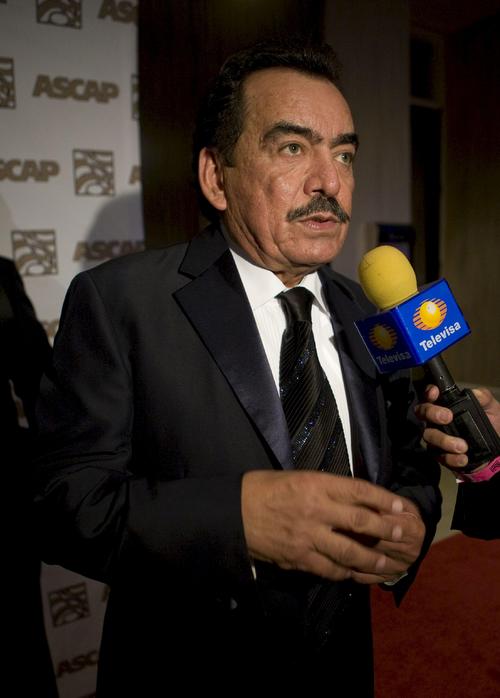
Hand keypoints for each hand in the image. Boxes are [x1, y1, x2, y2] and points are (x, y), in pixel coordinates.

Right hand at [241, 470, 422, 585]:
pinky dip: (347, 573)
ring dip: (373, 559)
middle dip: (386, 529)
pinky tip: (358, 575)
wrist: (235, 511)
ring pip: (349, 551)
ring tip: (389, 564)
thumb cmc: (266, 488)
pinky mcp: (299, 558)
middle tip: (403, 535)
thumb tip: (357, 499)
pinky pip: (329, 569)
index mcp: (316, 484)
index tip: (400, 506)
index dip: (383, 499)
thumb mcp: (299, 477)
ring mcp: (308, 536)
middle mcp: (316, 509)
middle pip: (361, 521)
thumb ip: (326, 488)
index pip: (359, 490)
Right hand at [416, 385, 499, 469]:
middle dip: (432, 413)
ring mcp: (436, 437)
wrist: (494, 451)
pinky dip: (451, 458)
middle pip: (422, 412)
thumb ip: (483, 397)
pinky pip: (439, 456)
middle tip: (447, 417)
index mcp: (446, 405)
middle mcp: (437, 420)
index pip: (431, 395)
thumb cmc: (490, 424)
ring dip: (444, 440)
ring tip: (462, 446)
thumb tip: (475, 394)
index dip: (428, 392)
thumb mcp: (490, 408)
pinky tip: (463, 458)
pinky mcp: (440, 455)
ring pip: (429, 435)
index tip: (435, 393)